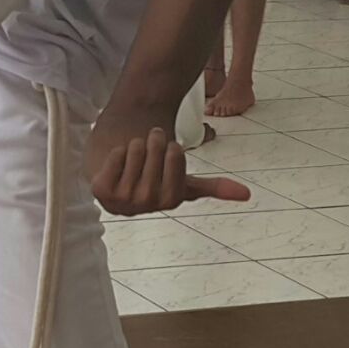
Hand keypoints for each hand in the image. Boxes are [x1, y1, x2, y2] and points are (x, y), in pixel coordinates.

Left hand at [88, 126, 250, 216]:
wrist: (113, 163)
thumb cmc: (151, 168)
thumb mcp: (183, 177)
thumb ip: (212, 186)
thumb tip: (248, 195)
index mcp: (170, 201)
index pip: (176, 162)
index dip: (171, 150)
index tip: (167, 148)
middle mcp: (146, 206)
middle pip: (155, 155)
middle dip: (152, 141)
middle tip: (147, 144)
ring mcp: (122, 201)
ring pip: (135, 153)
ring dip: (134, 145)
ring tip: (132, 152)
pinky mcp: (100, 191)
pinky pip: (115, 158)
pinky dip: (117, 151)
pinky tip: (115, 160)